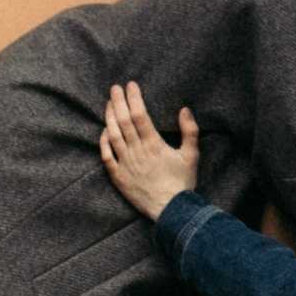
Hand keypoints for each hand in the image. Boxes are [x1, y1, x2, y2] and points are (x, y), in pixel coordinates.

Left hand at [101, 82, 199, 216]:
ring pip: (113, 135)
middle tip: (115, 88)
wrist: (171, 210)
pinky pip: (106, 156)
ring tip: (108, 103)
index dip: (134, 98)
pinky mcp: (119, 177)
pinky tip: (103, 131)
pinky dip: (103, 142)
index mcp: (154, 144)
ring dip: (109, 117)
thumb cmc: (182, 182)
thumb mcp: (192, 155)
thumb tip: (184, 109)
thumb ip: (190, 131)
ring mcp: (126, 164)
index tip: (131, 85)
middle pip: (123, 121)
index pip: (140, 115)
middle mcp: (137, 151)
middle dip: (118, 101)